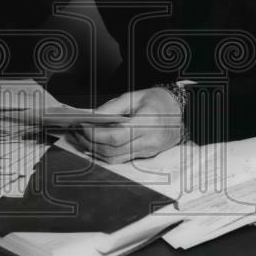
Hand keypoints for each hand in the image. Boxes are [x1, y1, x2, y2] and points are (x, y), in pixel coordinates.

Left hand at [66, 87, 183, 163]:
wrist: (179, 109)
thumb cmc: (157, 100)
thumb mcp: (134, 96)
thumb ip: (112, 107)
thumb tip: (92, 118)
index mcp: (147, 123)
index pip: (114, 137)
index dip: (94, 134)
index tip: (81, 126)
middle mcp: (149, 141)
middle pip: (112, 151)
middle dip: (89, 143)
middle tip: (76, 132)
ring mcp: (148, 151)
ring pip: (115, 159)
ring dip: (95, 151)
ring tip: (82, 138)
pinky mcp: (146, 155)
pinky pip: (121, 159)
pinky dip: (106, 153)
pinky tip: (96, 144)